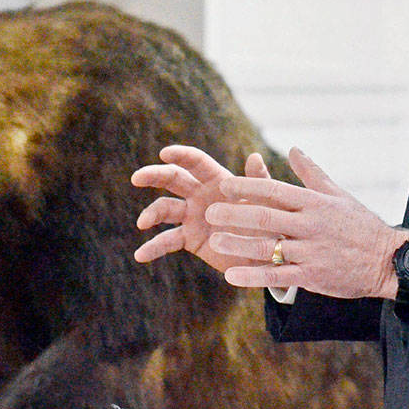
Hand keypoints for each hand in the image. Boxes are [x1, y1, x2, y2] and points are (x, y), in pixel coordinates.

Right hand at [132, 145, 271, 273]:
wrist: (268, 255)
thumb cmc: (272, 222)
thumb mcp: (268, 202)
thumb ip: (259, 181)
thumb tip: (255, 156)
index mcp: (218, 180)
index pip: (196, 162)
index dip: (180, 155)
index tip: (164, 153)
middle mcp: (200, 194)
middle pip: (172, 179)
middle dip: (154, 175)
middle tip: (137, 178)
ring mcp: (192, 216)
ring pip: (165, 209)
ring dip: (151, 214)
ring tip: (142, 223)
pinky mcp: (190, 239)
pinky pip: (167, 241)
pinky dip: (153, 247)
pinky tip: (141, 255)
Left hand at [206, 147, 406, 299]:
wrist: (388, 260)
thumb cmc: (360, 224)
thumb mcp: (338, 194)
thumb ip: (311, 173)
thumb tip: (293, 149)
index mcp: (315, 203)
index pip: (275, 190)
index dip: (248, 186)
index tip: (224, 185)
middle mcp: (311, 226)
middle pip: (266, 218)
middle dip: (235, 214)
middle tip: (209, 212)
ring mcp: (311, 252)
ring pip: (268, 248)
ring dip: (239, 244)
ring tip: (214, 241)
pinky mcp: (313, 277)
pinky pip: (277, 277)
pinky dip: (253, 276)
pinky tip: (232, 276)